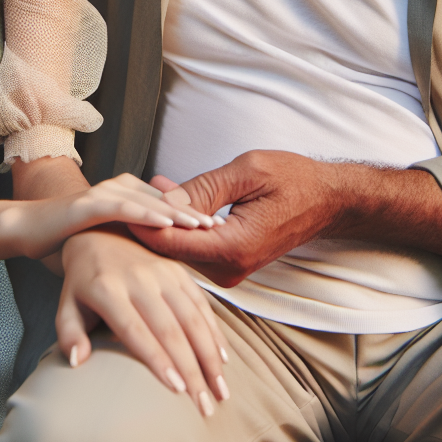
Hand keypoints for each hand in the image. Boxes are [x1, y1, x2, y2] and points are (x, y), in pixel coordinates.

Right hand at [21, 173, 215, 259]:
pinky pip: (122, 207)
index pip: (169, 203)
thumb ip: (138, 241)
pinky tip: (166, 224)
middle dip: (194, 214)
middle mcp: (120, 187)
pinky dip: (145, 215)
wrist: (30, 229)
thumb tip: (169, 257)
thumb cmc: (74, 238)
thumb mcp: (113, 239)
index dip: (194, 215)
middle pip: (165, 200)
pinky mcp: (88, 204)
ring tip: (201, 226)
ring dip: (177, 214)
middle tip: (220, 227)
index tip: (220, 230)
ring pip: (149, 202)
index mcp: (129, 193)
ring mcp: (104, 193)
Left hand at [55, 228, 230, 416]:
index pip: (136, 330)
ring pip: (192, 316)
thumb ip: (68, 334)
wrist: (99, 233)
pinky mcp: (177, 269)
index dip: (157, 359)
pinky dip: (214, 331)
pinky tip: (223, 358)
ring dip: (210, 355)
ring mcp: (161, 271)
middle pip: (170, 328)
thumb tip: (78, 361)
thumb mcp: (65, 304)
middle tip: (205, 406)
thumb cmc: (81, 281)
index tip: (176, 390)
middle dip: (192, 369)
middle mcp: (138, 278)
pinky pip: (201, 302)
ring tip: (221, 390)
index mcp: (108, 289)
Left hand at [131, 151, 338, 286]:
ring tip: (135, 191)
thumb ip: (204, 188)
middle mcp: (230, 268)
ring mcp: (230, 270)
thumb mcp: (247, 171)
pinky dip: (175, 226)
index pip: (170, 243)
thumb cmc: (294, 180)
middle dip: (144, 221)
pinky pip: (191, 247)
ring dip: (158, 222)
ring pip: (177, 250)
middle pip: (168, 250)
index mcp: (234, 247)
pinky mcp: (229, 264)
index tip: (113, 204)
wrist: (328, 200)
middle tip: (117, 193)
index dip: (139, 223)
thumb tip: (163, 198)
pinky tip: (164, 197)